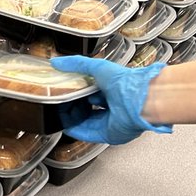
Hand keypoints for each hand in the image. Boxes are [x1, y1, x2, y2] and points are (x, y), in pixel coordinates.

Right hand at [51, 56, 171, 143]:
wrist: (138, 100)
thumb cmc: (124, 82)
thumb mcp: (96, 66)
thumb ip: (76, 63)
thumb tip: (56, 61)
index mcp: (112, 90)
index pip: (92, 92)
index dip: (78, 91)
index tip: (65, 89)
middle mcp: (113, 106)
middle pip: (89, 108)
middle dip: (75, 106)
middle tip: (60, 103)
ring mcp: (111, 121)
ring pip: (88, 122)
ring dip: (74, 120)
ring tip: (60, 115)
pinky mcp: (109, 134)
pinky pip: (90, 134)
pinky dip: (78, 131)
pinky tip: (66, 127)